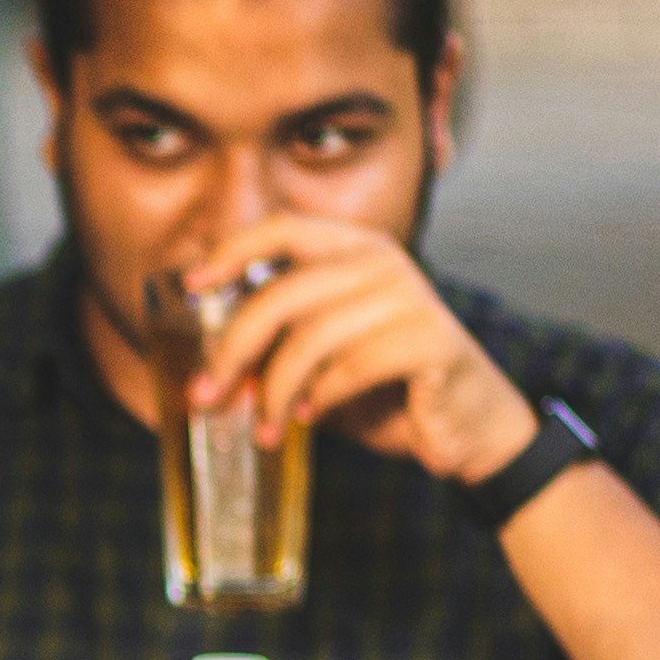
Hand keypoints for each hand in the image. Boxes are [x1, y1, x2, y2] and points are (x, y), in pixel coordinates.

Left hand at [173, 216, 545, 486]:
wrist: (467, 431)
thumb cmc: (388, 392)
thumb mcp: (323, 360)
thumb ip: (279, 348)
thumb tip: (210, 368)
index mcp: (357, 249)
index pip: (285, 228)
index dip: (233, 251)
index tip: (192, 285)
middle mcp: (384, 263)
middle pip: (283, 294)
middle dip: (234, 349)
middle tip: (208, 395)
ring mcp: (411, 297)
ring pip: (310, 338)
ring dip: (274, 391)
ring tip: (263, 426)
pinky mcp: (430, 341)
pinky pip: (349, 367)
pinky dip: (318, 399)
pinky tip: (310, 419)